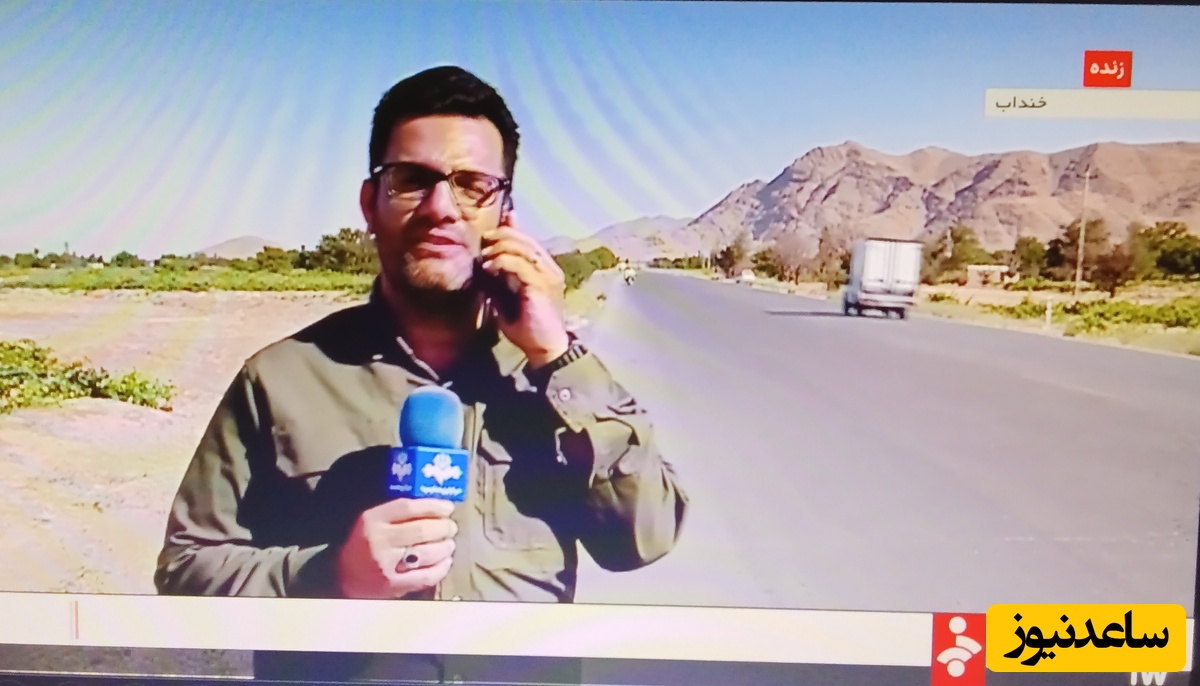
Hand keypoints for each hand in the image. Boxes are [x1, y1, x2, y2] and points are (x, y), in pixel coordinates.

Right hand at [335, 498, 457, 598]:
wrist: (343, 575)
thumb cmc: (363, 542)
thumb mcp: (372, 519)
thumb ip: (398, 512)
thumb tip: (436, 507)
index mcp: (373, 520)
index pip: (409, 508)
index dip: (433, 506)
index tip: (448, 507)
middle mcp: (380, 541)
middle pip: (423, 530)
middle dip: (444, 527)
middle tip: (451, 527)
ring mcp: (387, 565)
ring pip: (428, 553)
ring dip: (445, 547)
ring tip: (449, 544)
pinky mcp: (394, 586)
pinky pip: (426, 576)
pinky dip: (441, 568)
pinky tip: (445, 561)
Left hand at [480, 212, 569, 367]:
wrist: (544, 348)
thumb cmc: (526, 326)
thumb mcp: (510, 295)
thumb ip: (503, 275)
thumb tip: (488, 259)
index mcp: (545, 268)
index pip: (527, 239)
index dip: (506, 231)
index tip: (485, 237)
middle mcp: (549, 267)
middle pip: (524, 238)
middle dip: (500, 236)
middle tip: (483, 243)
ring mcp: (548, 274)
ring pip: (522, 247)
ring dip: (498, 248)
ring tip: (484, 257)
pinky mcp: (541, 284)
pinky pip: (518, 264)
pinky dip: (500, 262)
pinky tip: (488, 268)